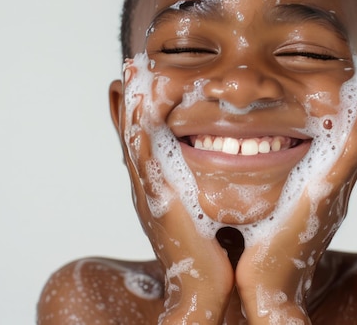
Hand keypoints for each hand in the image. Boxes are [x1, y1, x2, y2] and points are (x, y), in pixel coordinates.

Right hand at [120, 62, 233, 323]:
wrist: (202, 289)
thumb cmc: (209, 252)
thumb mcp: (206, 211)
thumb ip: (207, 188)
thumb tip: (228, 167)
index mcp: (159, 188)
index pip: (146, 142)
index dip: (139, 113)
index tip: (141, 83)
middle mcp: (148, 186)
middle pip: (132, 135)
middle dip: (128, 101)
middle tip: (129, 67)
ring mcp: (150, 191)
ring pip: (132, 140)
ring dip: (129, 106)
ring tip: (129, 74)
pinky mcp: (158, 198)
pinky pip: (142, 155)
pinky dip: (136, 129)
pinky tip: (137, 104)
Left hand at [235, 76, 356, 323]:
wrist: (266, 287)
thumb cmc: (261, 254)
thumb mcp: (267, 213)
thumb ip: (269, 192)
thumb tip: (246, 166)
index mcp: (320, 196)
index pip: (339, 153)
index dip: (349, 126)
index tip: (353, 97)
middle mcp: (333, 194)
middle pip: (354, 146)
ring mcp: (332, 196)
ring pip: (354, 148)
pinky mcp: (323, 200)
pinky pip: (344, 162)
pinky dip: (355, 137)